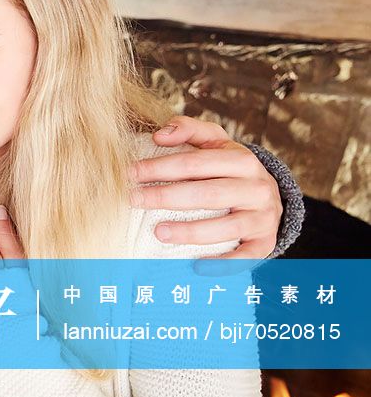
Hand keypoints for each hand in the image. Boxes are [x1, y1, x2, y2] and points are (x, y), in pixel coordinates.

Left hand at [134, 116, 282, 258]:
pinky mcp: (266, 242)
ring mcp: (263, 217)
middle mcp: (257, 188)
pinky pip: (245, 257)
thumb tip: (158, 135)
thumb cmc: (227, 168)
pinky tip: (196, 267)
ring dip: (190, 232)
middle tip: (134, 200)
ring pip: (225, 227)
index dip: (159, 167)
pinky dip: (222, 264)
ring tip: (158, 232)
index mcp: (242, 160)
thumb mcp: (214, 142)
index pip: (195, 163)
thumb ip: (188, 129)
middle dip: (166, 197)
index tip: (129, 173)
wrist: (267, 195)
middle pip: (207, 194)